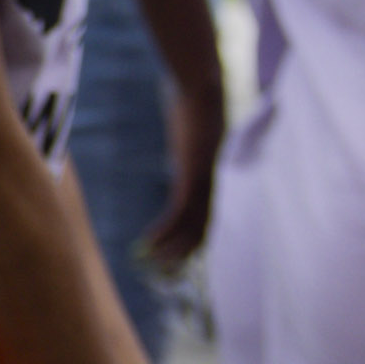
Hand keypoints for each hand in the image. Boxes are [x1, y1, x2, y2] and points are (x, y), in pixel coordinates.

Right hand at [137, 73, 223, 273]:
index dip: (196, 240)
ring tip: (157, 267)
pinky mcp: (193, 177)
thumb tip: (187, 142)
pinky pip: (178, 214)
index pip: (209, 218)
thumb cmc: (199, 105)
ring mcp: (205, 183)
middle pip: (204, 229)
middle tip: (169, 273)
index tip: (182, 255)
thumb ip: (195, 145)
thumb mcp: (197, 132)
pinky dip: (164, 232)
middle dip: (186, 254)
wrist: (203, 90)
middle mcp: (214, 185)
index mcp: (215, 178)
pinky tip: (149, 244)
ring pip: (192, 227)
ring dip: (173, 250)